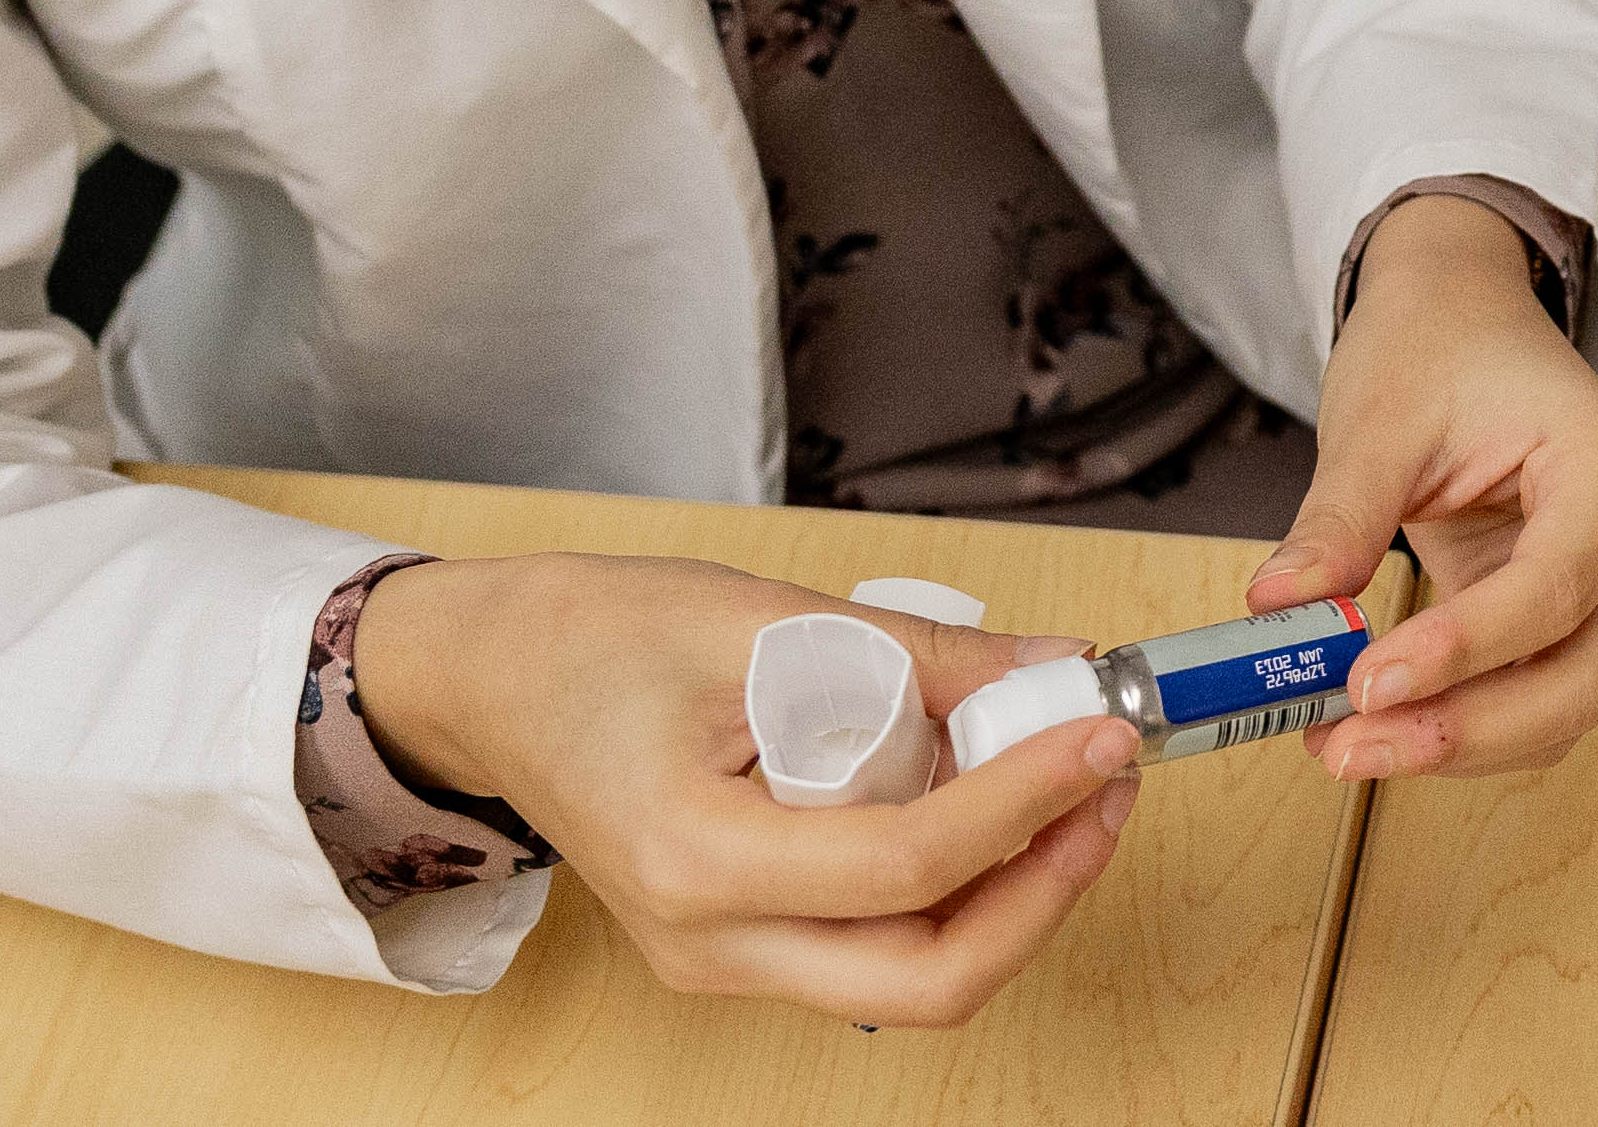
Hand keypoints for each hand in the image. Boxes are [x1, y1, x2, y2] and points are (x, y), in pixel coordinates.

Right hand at [347, 551, 1140, 1025]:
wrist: (491, 683)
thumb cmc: (594, 639)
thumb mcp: (762, 617)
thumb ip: (917, 655)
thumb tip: (1054, 670)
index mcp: (694, 859)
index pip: (906, 868)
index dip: (1025, 803)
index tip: (1102, 733)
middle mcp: (706, 942)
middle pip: (924, 979)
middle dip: (1042, 892)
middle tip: (1106, 786)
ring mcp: (721, 960)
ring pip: (909, 980)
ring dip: (1011, 899)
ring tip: (1066, 787)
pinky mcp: (738, 947)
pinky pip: (872, 950)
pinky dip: (952, 893)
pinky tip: (988, 806)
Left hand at [1242, 194, 1597, 783]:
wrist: (1464, 320)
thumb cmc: (1436, 348)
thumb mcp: (1377, 420)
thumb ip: (1340, 518)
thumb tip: (1282, 607)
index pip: (1553, 587)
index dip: (1464, 650)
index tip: (1366, 684)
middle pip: (1580, 674)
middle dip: (1465, 728)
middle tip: (1347, 746)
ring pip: (1564, 707)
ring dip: (1459, 743)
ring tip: (1344, 745)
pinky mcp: (1576, 618)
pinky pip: (1536, 698)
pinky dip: (1463, 725)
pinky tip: (1380, 727)